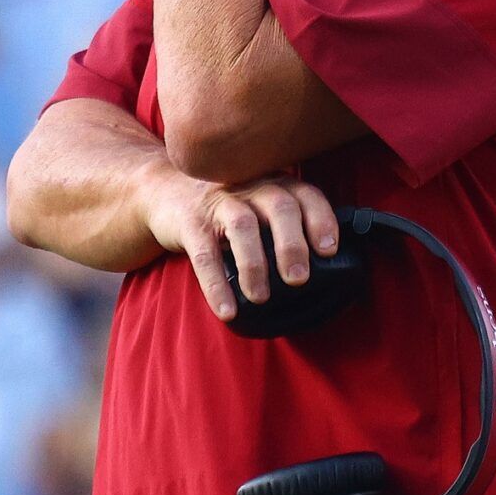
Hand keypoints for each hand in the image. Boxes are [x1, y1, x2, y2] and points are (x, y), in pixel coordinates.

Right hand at [143, 166, 337, 320]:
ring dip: (256, 264)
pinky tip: (227, 310)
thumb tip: (330, 270)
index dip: (321, 219)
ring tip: (261, 298)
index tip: (329, 249)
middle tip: (299, 280)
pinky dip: (216, 284)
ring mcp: (219, 202)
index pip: (306, 194)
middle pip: (279, 206)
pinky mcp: (190, 222)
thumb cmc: (228, 209)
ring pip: (243, 226)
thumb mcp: (260, 206)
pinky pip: (204, 253)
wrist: (166, 192)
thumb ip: (288, 226)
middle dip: (292, 244)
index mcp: (275, 184)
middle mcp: (251, 187)